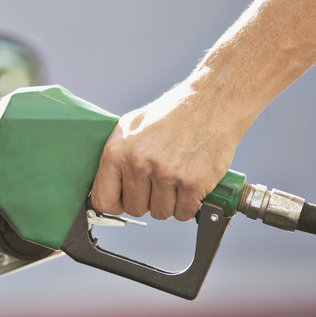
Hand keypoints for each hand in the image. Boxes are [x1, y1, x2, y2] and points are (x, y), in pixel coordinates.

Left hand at [90, 84, 238, 220]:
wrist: (211, 103)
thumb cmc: (171, 114)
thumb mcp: (131, 126)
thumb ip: (115, 157)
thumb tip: (104, 186)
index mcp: (117, 152)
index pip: (104, 200)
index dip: (116, 205)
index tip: (124, 201)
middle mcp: (139, 163)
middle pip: (135, 209)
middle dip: (146, 202)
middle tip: (157, 184)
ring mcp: (166, 174)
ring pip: (160, 213)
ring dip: (168, 203)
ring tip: (174, 180)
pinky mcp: (192, 182)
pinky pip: (183, 213)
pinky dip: (187, 205)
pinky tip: (188, 186)